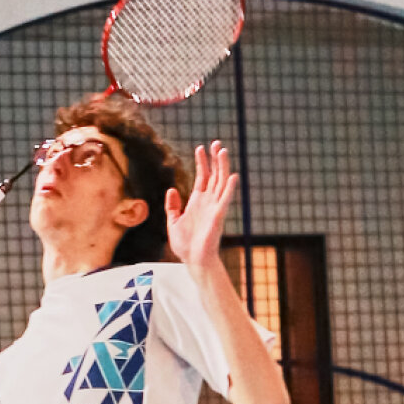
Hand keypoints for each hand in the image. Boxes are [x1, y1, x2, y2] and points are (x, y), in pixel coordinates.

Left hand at [167, 141, 236, 275]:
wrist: (193, 260)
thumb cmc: (185, 244)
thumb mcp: (173, 221)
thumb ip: (172, 206)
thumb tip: (172, 189)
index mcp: (197, 201)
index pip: (202, 177)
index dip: (201, 162)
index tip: (200, 148)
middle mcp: (208, 201)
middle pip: (214, 175)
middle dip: (215, 159)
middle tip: (216, 143)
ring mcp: (214, 207)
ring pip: (221, 183)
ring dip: (222, 167)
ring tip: (223, 151)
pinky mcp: (218, 216)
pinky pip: (225, 200)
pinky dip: (229, 188)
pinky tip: (232, 176)